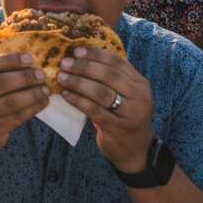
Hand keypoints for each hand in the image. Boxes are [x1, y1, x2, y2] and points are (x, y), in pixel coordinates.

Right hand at [0, 53, 50, 157]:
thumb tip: (29, 60)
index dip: (11, 60)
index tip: (30, 58)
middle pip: (1, 82)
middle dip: (25, 77)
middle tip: (42, 75)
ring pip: (12, 101)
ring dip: (33, 94)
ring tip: (46, 89)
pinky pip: (18, 116)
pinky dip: (33, 108)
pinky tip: (43, 102)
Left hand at [55, 47, 153, 173]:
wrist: (134, 151)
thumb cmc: (123, 118)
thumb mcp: (125, 96)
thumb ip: (110, 79)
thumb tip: (79, 58)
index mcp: (141, 84)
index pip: (117, 62)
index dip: (95, 54)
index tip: (76, 51)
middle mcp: (140, 97)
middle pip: (109, 75)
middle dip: (84, 67)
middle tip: (65, 63)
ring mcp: (131, 113)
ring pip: (101, 92)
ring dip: (78, 82)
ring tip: (62, 77)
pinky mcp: (118, 128)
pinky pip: (94, 110)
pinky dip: (78, 100)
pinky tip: (66, 95)